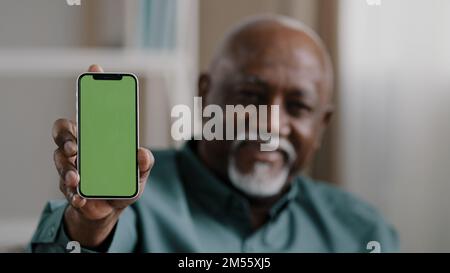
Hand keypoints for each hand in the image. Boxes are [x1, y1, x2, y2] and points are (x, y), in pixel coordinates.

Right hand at [52, 64, 153, 246]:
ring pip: (59, 158)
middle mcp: (80, 147)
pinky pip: (65, 187)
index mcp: (97, 137)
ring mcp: (71, 166)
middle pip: (63, 130)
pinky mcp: (68, 187)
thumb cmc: (124, 183)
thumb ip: (144, 163)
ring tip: (77, 177)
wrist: (110, 209)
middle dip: (66, 134)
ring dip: (67, 167)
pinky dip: (72, 192)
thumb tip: (143, 153)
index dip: (91, 89)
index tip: (95, 69)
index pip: (89, 110)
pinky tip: (80, 197)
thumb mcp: (139, 173)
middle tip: (77, 145)